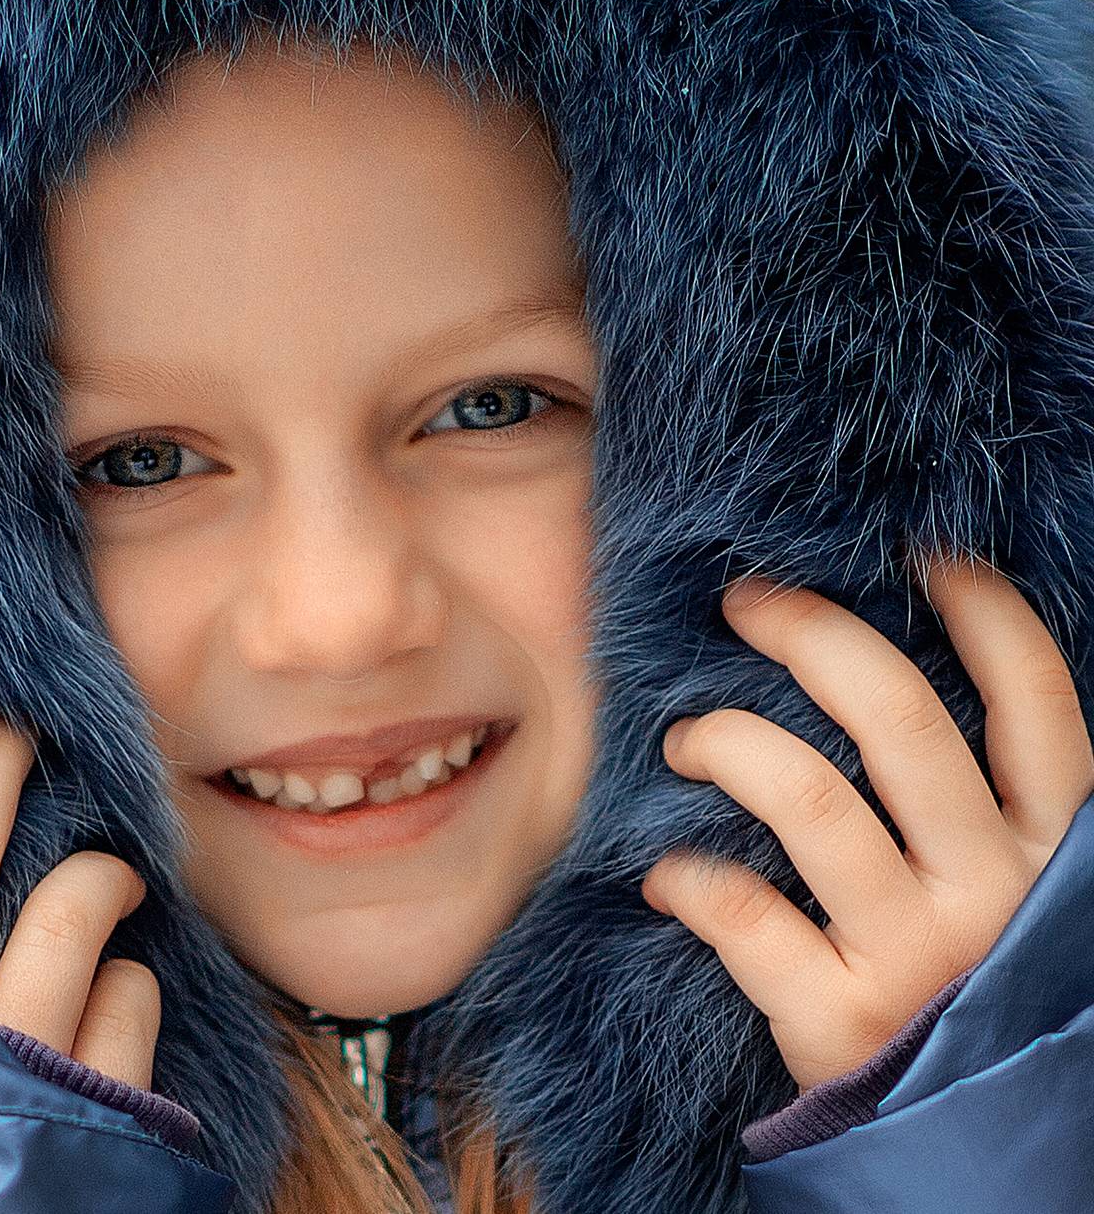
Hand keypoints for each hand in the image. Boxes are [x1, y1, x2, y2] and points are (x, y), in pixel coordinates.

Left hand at [640, 555, 1093, 1092]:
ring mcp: (918, 954)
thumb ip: (969, 806)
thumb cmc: (972, 988)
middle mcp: (992, 889)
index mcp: (1049, 849)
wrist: (973, 1158)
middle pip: (900, 719)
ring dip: (727, 743)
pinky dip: (689, 878)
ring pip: (807, 796)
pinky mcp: (842, 1019)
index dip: (990, 619)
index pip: (1039, 708)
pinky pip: (742, 914)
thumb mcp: (1007, 892)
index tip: (925, 560)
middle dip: (811, 635)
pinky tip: (666, 874)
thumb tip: (867, 680)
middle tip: (746, 604)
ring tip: (685, 740)